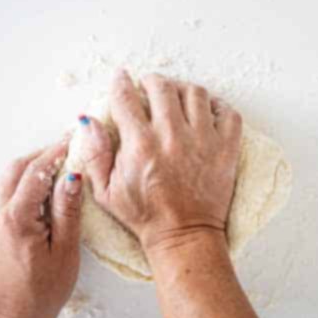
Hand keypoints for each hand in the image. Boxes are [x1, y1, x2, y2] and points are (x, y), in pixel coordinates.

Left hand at [0, 139, 82, 317]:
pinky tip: (44, 192)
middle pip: (17, 169)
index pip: (36, 173)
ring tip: (57, 169)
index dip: (55, 154)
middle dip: (41, 156)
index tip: (71, 142)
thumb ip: (67, 211)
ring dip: (32, 169)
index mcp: (17, 218)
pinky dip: (25, 185)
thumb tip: (71, 179)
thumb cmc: (45, 288)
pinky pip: (8, 195)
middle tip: (64, 150)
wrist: (21, 312)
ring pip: (9, 180)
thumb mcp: (65, 250)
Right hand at [75, 70, 242, 257]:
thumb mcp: (106, 191)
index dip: (121, 82)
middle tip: (150, 90)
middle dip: (151, 83)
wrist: (184, 237)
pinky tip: (207, 112)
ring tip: (177, 99)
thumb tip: (88, 121)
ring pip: (195, 93)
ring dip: (183, 89)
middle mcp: (172, 137)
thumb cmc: (146, 216)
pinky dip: (218, 106)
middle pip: (161, 86)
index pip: (126, 96)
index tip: (122, 80)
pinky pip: (228, 114)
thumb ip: (94, 153)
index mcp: (141, 144)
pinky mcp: (226, 151)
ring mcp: (203, 142)